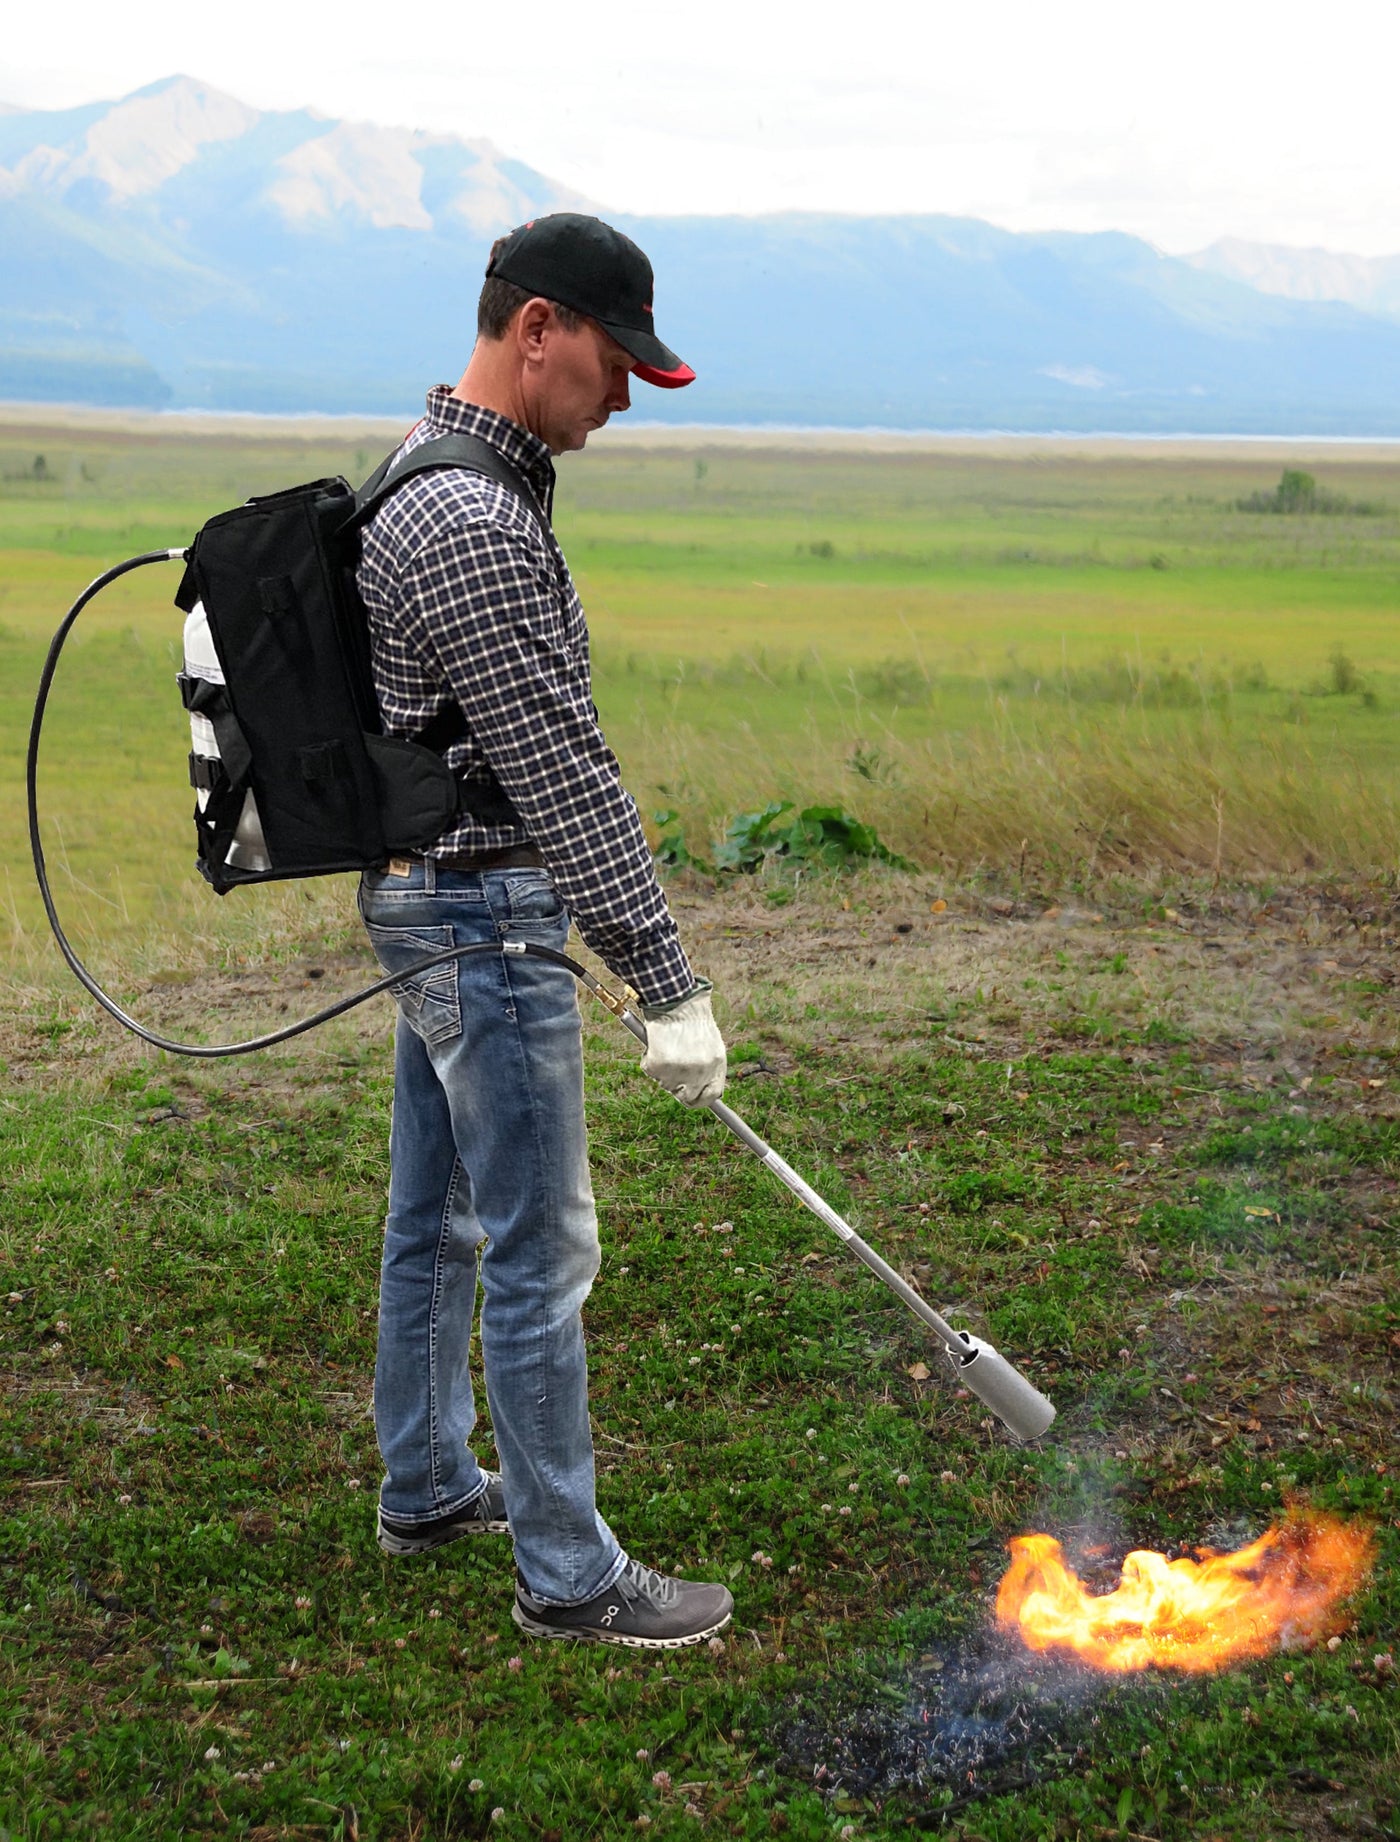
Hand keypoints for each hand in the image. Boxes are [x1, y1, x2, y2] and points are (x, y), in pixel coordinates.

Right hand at [640, 985, 725, 1106]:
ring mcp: (678, 1071)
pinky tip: (657, 1041)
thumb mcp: (710, 1042)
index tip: (692, 1097)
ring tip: (667, 1044)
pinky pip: (649, 1068)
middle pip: (687, 1097)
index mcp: (717, 1065)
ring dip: (663, 1069)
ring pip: (665, 1082)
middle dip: (678, 1088)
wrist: (675, 998)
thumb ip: (707, 1066)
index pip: (711, 1095)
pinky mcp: (658, 1065)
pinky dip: (649, 1057)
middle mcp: (700, 1072)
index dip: (701, 1099)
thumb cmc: (692, 1017)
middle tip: (672, 1074)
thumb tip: (701, 1087)